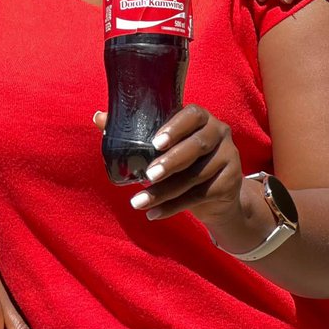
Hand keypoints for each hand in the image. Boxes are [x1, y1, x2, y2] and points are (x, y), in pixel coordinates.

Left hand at [93, 107, 242, 225]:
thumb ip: (134, 130)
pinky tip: (153, 214)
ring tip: (138, 202)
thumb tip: (98, 118)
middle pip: (196, 146)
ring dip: (165, 192)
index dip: (174, 127)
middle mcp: (219, 133)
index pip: (191, 115)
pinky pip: (199, 196)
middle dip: (170, 162)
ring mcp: (229, 158)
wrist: (216, 193)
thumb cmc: (180, 159)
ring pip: (195, 176)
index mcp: (200, 117)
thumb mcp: (162, 144)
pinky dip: (173, 207)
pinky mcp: (231, 183)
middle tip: (147, 175)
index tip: (155, 143)